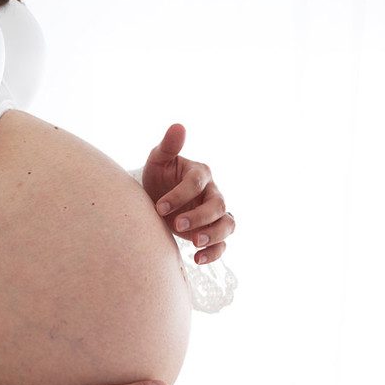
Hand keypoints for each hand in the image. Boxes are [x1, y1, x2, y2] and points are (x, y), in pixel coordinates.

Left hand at [142, 123, 234, 264]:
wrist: (157, 200)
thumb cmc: (159, 177)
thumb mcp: (158, 160)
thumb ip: (168, 146)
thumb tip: (178, 126)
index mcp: (200, 173)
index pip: (196, 182)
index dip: (179, 195)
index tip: (159, 207)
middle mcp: (213, 192)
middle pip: (218, 204)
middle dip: (200, 216)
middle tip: (177, 225)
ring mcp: (215, 214)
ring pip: (228, 224)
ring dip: (214, 234)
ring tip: (194, 243)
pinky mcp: (212, 231)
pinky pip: (223, 244)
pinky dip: (214, 253)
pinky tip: (196, 259)